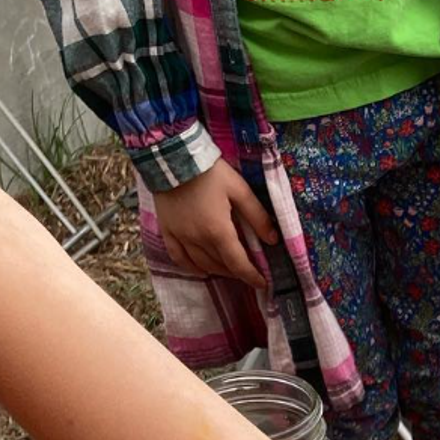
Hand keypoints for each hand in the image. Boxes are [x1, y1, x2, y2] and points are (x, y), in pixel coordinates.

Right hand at [154, 159, 276, 287]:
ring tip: (230, 270)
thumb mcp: (240, 190)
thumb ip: (257, 216)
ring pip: (201, 264)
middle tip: (248, 272)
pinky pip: (178, 257)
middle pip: (221, 266)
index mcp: (218, 231)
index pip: (239, 264)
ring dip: (218, 271)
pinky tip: (201, 270)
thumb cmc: (210, 172)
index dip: (252, 277)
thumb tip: (273, 239)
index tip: (263, 284)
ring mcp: (180, 236)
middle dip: (237, 272)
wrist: (172, 156)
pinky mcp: (166, 230)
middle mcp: (198, 239)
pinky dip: (192, 267)